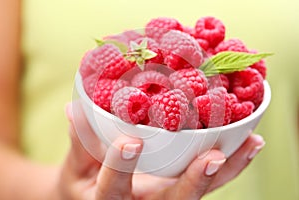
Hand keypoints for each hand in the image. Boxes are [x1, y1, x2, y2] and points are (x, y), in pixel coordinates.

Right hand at [56, 102, 264, 199]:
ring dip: (227, 170)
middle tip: (214, 158)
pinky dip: (231, 165)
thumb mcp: (74, 166)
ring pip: (200, 192)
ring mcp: (166, 198)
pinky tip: (248, 144)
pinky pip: (209, 182)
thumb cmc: (82, 182)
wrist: (94, 199)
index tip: (130, 143)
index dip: (121, 167)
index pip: (113, 188)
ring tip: (251, 144)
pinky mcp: (180, 189)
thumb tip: (72, 108)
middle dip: (194, 181)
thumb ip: (78, 141)